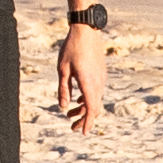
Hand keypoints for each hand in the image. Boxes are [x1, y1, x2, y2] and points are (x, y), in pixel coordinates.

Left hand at [54, 19, 105, 133]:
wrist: (86, 30)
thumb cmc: (72, 48)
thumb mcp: (62, 70)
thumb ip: (63, 89)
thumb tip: (63, 107)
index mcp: (88, 83)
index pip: (91, 109)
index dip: (87, 122)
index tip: (82, 132)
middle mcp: (98, 82)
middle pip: (94, 107)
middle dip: (84, 119)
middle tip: (72, 127)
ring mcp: (101, 77)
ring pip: (95, 100)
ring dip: (84, 109)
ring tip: (70, 114)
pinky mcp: (100, 73)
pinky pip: (96, 92)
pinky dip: (88, 99)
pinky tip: (78, 99)